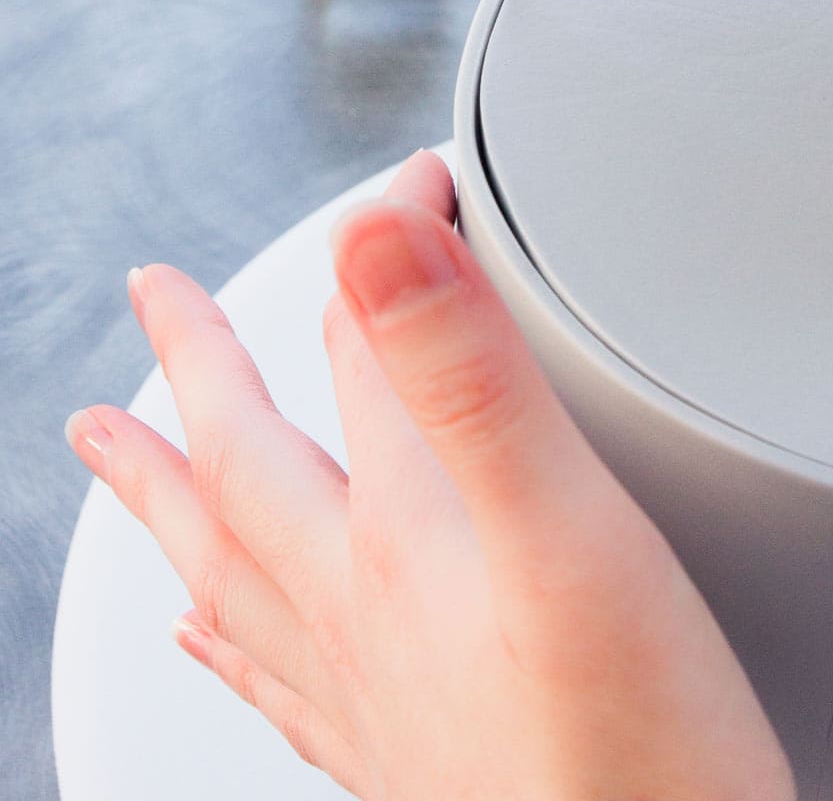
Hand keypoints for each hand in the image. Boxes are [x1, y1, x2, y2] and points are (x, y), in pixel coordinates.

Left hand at [64, 151, 794, 800]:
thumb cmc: (635, 765)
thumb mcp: (563, 539)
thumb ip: (467, 383)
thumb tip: (378, 245)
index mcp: (402, 540)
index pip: (366, 351)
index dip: (388, 245)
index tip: (413, 177)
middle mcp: (360, 610)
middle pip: (248, 459)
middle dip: (201, 365)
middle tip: (157, 298)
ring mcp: (370, 690)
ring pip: (227, 568)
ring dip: (166, 492)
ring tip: (111, 448)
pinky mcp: (401, 757)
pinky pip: (270, 679)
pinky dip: (223, 638)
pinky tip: (205, 636)